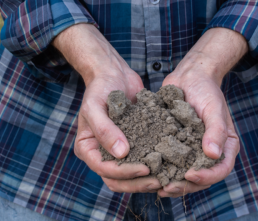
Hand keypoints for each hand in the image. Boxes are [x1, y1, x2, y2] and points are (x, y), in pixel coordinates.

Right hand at [52, 24, 161, 192]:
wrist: (113, 74)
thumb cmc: (99, 88)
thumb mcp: (94, 106)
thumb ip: (104, 130)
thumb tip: (121, 154)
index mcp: (88, 148)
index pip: (104, 169)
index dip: (124, 173)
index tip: (145, 169)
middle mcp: (102, 152)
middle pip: (117, 178)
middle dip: (137, 182)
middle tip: (159, 180)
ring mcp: (117, 148)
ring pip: (130, 173)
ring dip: (146, 178)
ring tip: (166, 176)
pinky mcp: (133, 141)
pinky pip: (141, 156)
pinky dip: (153, 162)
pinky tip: (169, 161)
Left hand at [157, 28, 247, 197]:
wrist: (190, 77)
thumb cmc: (206, 90)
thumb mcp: (214, 108)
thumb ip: (217, 130)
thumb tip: (213, 154)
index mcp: (224, 145)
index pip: (221, 169)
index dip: (207, 177)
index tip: (190, 175)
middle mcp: (208, 150)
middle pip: (200, 176)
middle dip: (185, 185)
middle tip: (167, 188)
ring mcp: (191, 147)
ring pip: (183, 171)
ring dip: (171, 180)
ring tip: (155, 185)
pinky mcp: (175, 141)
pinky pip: (170, 158)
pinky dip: (161, 166)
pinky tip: (147, 168)